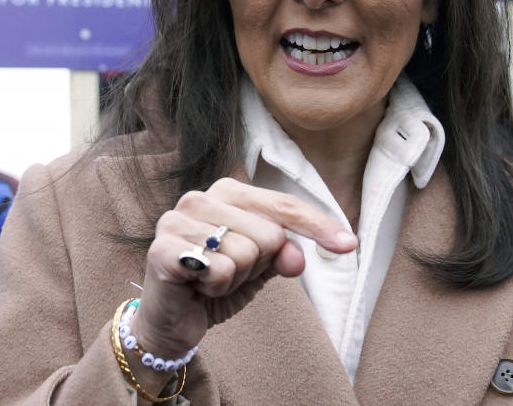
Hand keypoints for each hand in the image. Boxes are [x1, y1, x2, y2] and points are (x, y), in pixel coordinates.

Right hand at [131, 178, 356, 359]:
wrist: (171, 321)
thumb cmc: (216, 283)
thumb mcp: (260, 268)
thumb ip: (283, 253)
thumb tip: (297, 254)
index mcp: (228, 192)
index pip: (284, 205)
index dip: (318, 226)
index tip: (349, 245)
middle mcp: (200, 197)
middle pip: (269, 234)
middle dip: (257, 266)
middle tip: (229, 274)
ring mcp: (177, 220)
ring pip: (245, 254)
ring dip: (234, 280)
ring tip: (211, 281)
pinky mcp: (163, 249)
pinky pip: (219, 270)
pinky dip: (216, 287)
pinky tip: (196, 287)